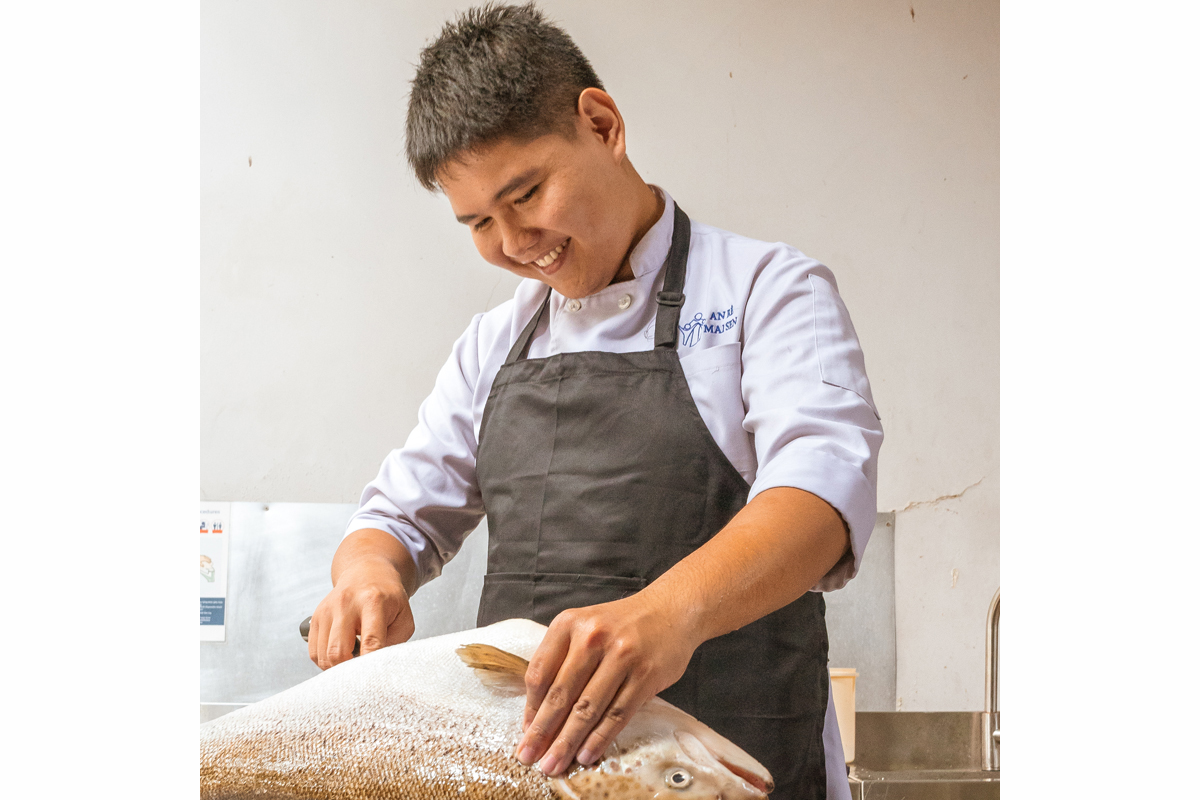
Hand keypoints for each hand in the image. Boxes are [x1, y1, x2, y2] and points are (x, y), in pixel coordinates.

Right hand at [308, 530, 417, 669]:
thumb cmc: (388, 598)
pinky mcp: (315, 617)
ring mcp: (327, 610)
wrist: (366, 573)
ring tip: (354, 658)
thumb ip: (395, 643)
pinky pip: (314, 652)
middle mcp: (346, 604)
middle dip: (349, 671)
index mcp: (373, 601)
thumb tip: (376, 668)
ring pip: (323, 655)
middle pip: (338, 651)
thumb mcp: (404, 617)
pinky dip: (326, 661)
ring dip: (338, 667)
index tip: (374, 679)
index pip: (371, 641)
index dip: (371, 665)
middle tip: (362, 673)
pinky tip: (341, 654)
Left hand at [515, 593, 700, 775]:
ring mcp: (621, 655)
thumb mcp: (584, 629)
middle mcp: (593, 636)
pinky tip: (587, 753)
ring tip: (556, 763)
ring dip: (568, 741)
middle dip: (543, 732)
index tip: (526, 733)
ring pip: (587, 708)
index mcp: (568, 623)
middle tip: (531, 757)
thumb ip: (561, 662)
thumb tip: (538, 714)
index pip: (540, 673)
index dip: (531, 708)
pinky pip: (617, 714)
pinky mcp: (645, 674)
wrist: (670, 610)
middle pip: (561, 694)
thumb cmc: (620, 625)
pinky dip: (600, 738)